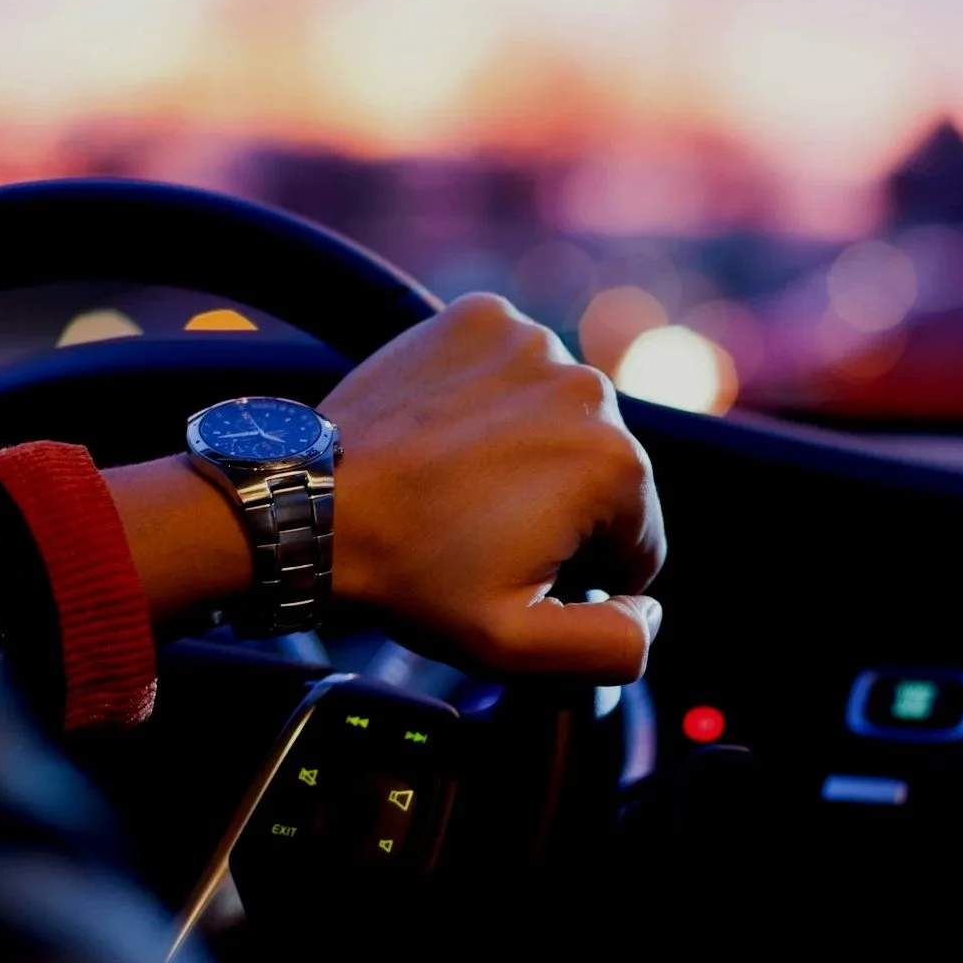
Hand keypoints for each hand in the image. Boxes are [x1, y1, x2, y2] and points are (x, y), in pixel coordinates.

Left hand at [104, 294, 665, 682]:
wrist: (312, 504)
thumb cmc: (409, 574)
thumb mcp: (516, 646)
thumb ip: (612, 645)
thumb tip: (649, 611)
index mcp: (616, 466)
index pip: (639, 541)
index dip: (582, 573)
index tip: (516, 569)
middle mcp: (589, 387)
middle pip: (603, 473)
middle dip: (558, 509)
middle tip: (479, 532)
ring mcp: (532, 341)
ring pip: (561, 418)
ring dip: (529, 451)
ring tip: (459, 485)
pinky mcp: (482, 317)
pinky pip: (514, 368)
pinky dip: (493, 399)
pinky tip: (449, 436)